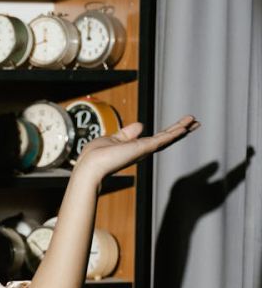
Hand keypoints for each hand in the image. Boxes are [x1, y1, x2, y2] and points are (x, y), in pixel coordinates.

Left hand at [75, 115, 200, 180]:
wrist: (91, 165)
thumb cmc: (96, 155)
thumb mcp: (113, 139)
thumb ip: (127, 133)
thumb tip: (141, 125)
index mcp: (136, 147)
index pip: (157, 137)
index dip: (170, 131)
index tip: (182, 124)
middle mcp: (143, 149)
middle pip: (167, 138)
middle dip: (181, 130)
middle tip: (196, 122)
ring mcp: (144, 149)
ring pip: (167, 137)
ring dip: (181, 129)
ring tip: (195, 121)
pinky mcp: (142, 148)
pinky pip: (161, 140)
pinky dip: (173, 134)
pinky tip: (184, 128)